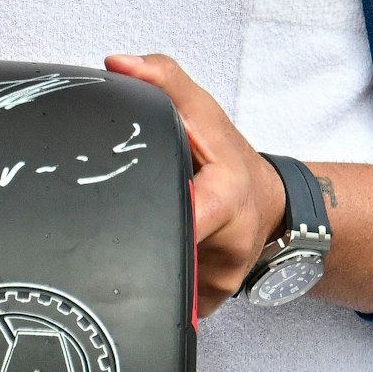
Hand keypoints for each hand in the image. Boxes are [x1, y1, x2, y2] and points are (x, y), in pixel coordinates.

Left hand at [105, 52, 286, 316]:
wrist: (270, 208)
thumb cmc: (228, 157)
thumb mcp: (203, 110)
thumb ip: (163, 79)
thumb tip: (117, 64)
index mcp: (228, 195)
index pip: (196, 211)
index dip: (169, 214)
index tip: (138, 210)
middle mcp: (231, 245)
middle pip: (170, 255)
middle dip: (134, 242)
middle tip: (102, 225)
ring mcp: (221, 283)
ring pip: (165, 288)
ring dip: (135, 261)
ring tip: (123, 235)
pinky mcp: (210, 307)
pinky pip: (170, 306)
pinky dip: (148, 285)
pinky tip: (140, 264)